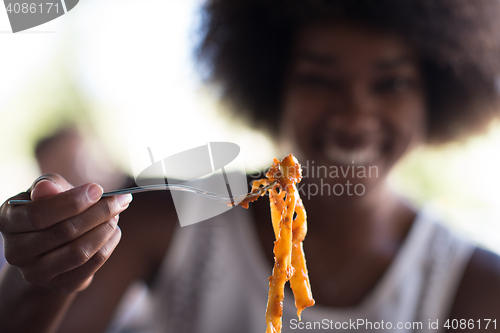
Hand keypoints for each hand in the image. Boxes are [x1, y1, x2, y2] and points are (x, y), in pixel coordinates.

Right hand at [0, 174, 131, 293]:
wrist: (52, 244)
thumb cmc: (52, 207)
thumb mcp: (49, 190)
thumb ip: (50, 185)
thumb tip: (48, 188)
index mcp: (7, 221)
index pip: (39, 214)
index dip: (72, 201)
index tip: (98, 189)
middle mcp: (16, 252)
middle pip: (64, 232)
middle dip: (98, 212)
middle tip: (120, 200)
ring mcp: (36, 273)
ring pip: (79, 251)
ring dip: (105, 229)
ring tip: (117, 214)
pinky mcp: (61, 285)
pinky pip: (92, 265)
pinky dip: (109, 244)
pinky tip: (114, 231)